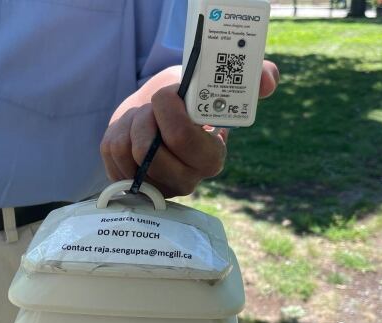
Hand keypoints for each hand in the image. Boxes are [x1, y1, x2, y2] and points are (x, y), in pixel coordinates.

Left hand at [100, 61, 278, 197]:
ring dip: (132, 122)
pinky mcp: (129, 183)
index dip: (169, 111)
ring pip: (128, 150)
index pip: (182, 140)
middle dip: (147, 116)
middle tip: (155, 103)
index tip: (170, 93)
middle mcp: (184, 181)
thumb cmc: (190, 101)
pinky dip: (118, 131)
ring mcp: (155, 186)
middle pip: (149, 150)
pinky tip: (132, 132)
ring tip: (146, 117)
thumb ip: (256, 78)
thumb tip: (268, 80)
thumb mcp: (219, 85)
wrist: (159, 113)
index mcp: (211, 159)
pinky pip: (112, 154)